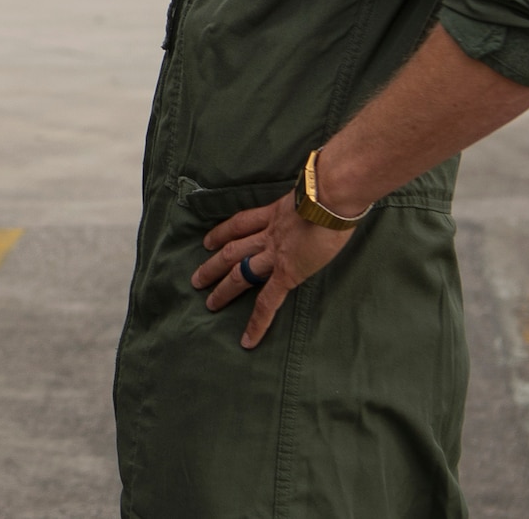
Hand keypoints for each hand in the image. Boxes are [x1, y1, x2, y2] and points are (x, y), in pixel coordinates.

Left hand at [191, 194, 355, 348]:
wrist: (331, 197)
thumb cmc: (332, 189)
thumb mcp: (313, 191)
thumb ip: (309, 198)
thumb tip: (320, 198)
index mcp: (274, 213)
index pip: (242, 223)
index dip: (223, 232)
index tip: (209, 241)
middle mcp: (269, 234)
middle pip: (232, 250)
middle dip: (213, 264)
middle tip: (196, 278)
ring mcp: (274, 254)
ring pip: (239, 271)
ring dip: (222, 287)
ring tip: (208, 302)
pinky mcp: (286, 273)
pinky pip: (268, 301)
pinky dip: (257, 322)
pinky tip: (248, 339)